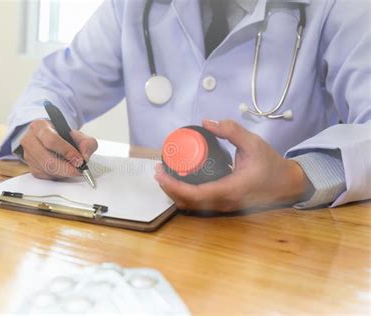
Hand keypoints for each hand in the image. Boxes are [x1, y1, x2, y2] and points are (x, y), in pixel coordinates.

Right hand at [20, 119, 97, 179]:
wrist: (48, 137)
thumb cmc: (61, 135)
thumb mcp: (76, 134)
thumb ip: (86, 142)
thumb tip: (85, 157)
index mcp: (39, 127)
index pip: (51, 141)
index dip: (67, 152)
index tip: (79, 160)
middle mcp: (30, 141)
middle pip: (48, 160)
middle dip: (67, 168)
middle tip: (79, 169)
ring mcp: (28, 155)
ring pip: (47, 170)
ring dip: (64, 173)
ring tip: (74, 169)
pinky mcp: (31, 168)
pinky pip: (46, 176)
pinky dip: (59, 176)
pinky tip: (64, 170)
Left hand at [154, 120, 313, 211]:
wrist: (288, 185)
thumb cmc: (271, 165)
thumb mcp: (253, 143)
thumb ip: (231, 130)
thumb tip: (206, 122)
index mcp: (229, 190)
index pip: (193, 194)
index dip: (173, 185)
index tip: (159, 173)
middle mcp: (222, 203)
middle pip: (186, 202)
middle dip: (168, 188)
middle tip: (158, 170)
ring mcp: (223, 207)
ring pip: (191, 206)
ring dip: (175, 192)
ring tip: (164, 175)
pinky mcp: (223, 206)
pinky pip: (198, 204)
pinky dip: (184, 195)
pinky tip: (180, 182)